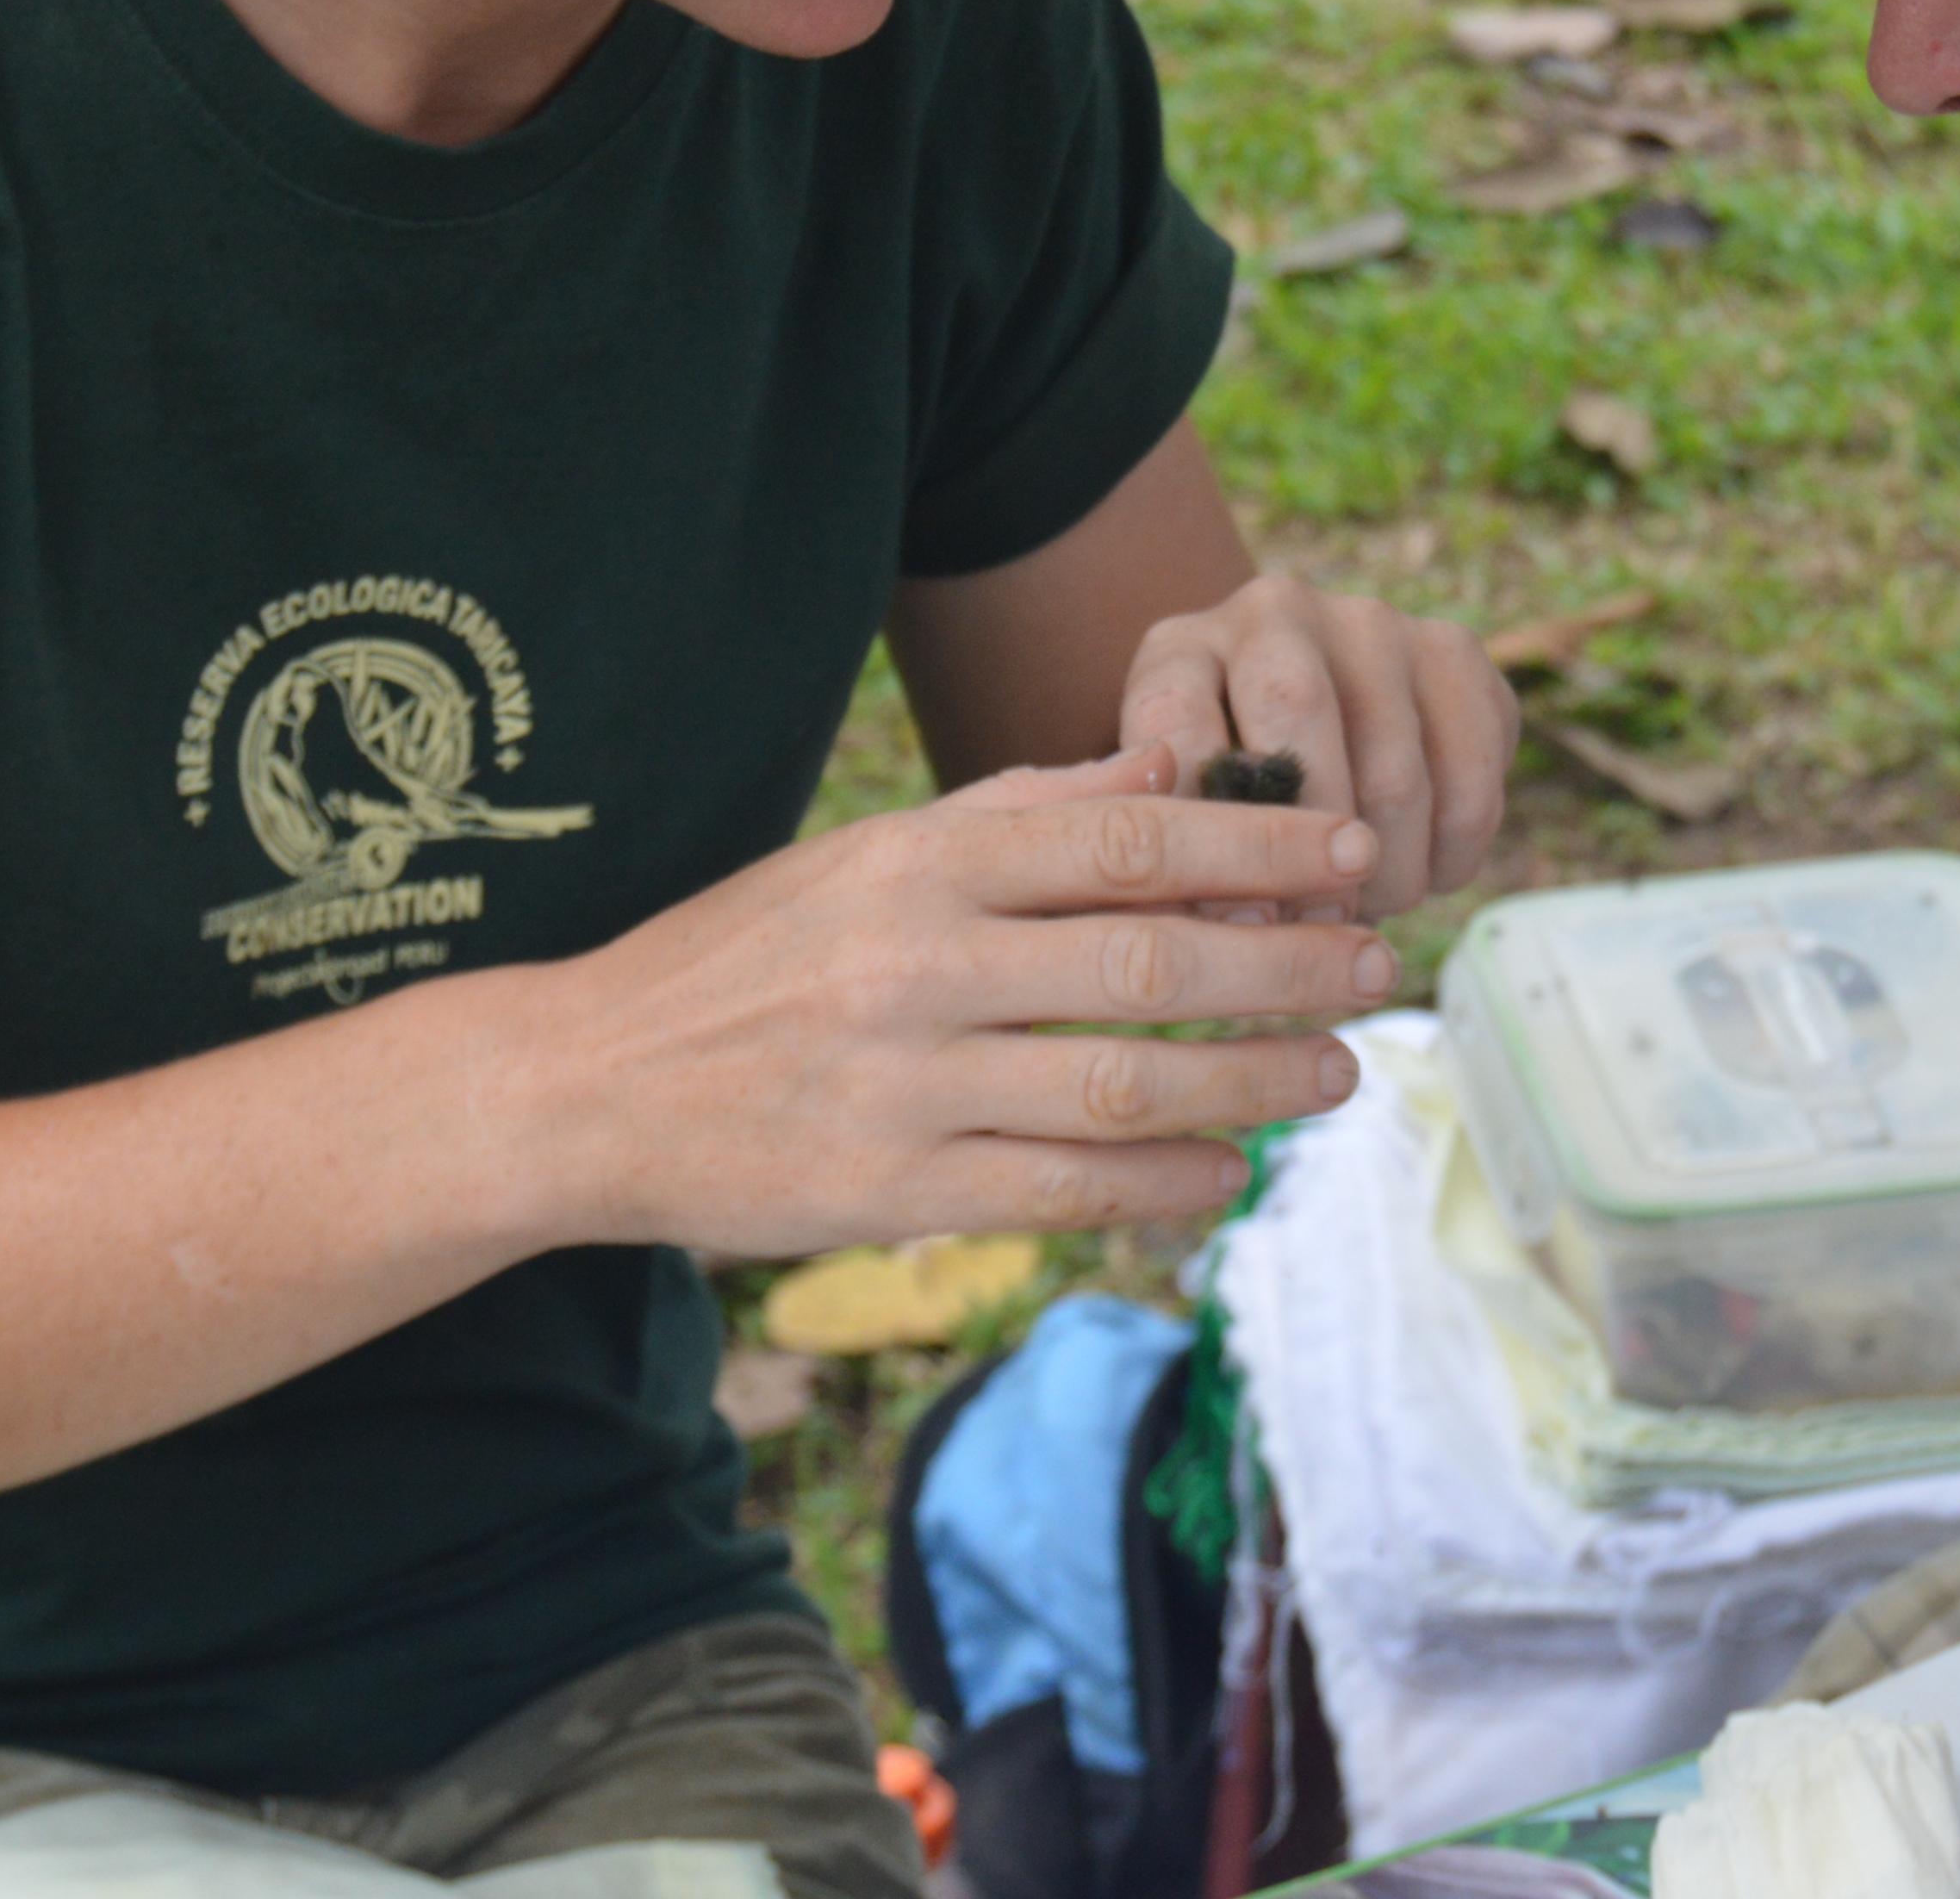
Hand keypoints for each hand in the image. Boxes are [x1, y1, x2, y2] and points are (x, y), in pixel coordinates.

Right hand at [522, 746, 1400, 1256]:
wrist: (582, 1087)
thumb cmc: (743, 959)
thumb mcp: (862, 855)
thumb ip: (1013, 812)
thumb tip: (1161, 766)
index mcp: (916, 863)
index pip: (1121, 839)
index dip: (1254, 847)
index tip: (1350, 853)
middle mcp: (914, 966)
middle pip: (1145, 959)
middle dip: (1285, 963)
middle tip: (1377, 963)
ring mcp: (902, 1087)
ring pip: (1122, 1084)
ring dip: (1251, 1080)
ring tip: (1334, 1072)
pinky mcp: (887, 1195)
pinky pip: (1060, 1191)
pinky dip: (1160, 1182)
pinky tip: (1226, 1170)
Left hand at [1117, 572, 1514, 918]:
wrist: (1320, 732)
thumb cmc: (1234, 804)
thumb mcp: (1182, 816)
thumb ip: (1182, 851)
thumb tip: (1224, 932)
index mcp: (1181, 652)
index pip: (1175, 720)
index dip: (1204, 828)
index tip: (1233, 926)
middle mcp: (1272, 613)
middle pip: (1294, 711)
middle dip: (1310, 843)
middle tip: (1319, 922)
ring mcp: (1371, 623)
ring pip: (1395, 770)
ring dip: (1389, 872)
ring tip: (1368, 911)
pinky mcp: (1454, 651)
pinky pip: (1473, 775)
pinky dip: (1453, 852)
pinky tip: (1424, 870)